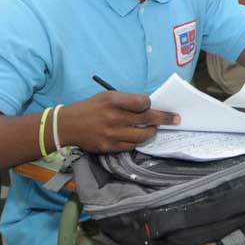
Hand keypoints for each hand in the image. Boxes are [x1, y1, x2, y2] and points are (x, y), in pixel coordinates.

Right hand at [58, 92, 179, 152]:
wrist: (67, 125)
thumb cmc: (90, 108)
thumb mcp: (106, 96)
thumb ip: (126, 101)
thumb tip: (147, 106)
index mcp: (113, 101)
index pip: (143, 103)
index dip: (150, 104)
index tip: (151, 105)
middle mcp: (113, 117)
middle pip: (147, 120)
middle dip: (164, 119)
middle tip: (176, 119)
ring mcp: (111, 134)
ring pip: (142, 136)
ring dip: (151, 132)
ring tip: (153, 129)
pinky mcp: (108, 147)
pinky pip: (131, 146)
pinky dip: (136, 141)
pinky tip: (135, 136)